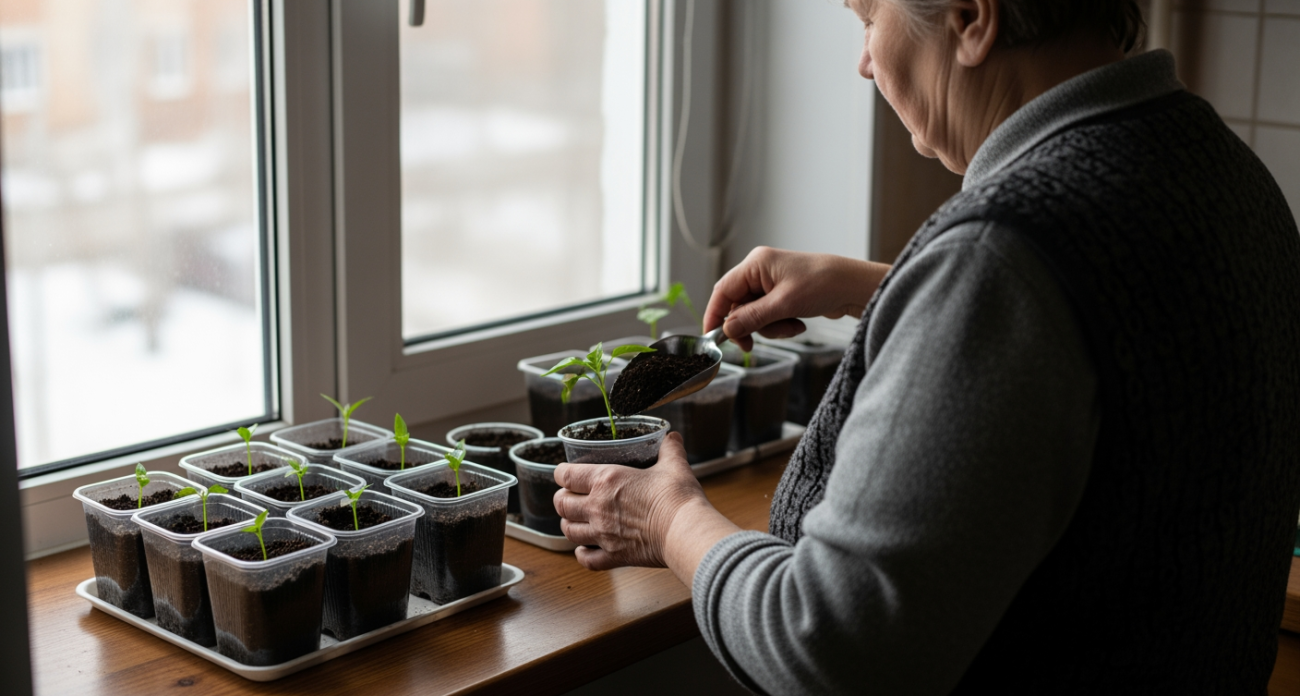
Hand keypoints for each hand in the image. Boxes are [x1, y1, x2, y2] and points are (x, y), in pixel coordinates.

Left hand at [553, 433, 708, 569]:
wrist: (684, 531)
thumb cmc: (677, 497)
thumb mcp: (674, 465)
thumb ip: (669, 449)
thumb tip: (672, 437)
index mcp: (606, 481)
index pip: (566, 475)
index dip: (562, 473)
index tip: (565, 473)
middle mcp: (597, 507)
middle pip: (562, 504)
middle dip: (562, 499)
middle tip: (569, 497)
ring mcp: (603, 534)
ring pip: (569, 531)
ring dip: (568, 525)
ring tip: (575, 521)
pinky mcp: (614, 556)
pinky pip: (586, 559)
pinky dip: (581, 554)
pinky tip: (585, 549)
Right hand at [704, 247, 889, 350]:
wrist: (853, 286)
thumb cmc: (823, 284)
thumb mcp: (784, 305)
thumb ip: (752, 318)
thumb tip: (727, 329)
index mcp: (756, 264)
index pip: (723, 290)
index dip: (715, 314)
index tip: (713, 337)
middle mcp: (760, 271)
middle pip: (738, 306)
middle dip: (751, 326)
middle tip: (753, 345)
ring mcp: (771, 283)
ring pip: (754, 315)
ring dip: (770, 328)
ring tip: (792, 326)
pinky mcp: (782, 295)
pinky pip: (769, 316)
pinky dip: (780, 325)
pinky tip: (798, 323)